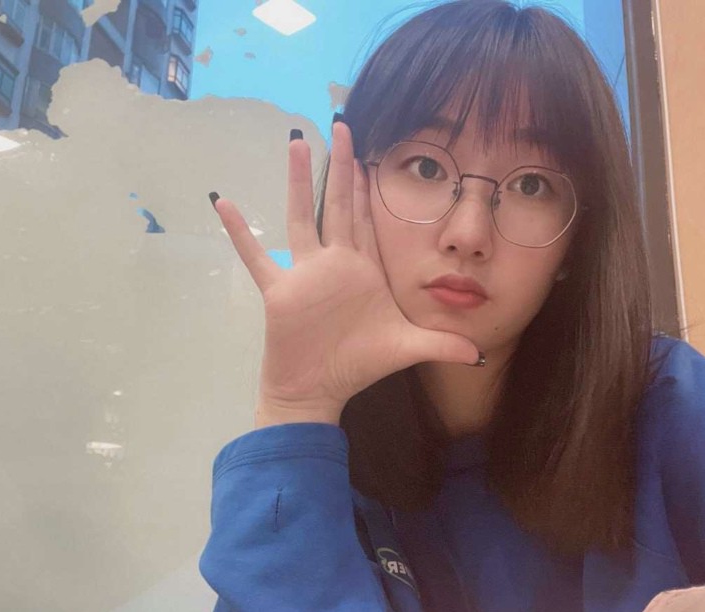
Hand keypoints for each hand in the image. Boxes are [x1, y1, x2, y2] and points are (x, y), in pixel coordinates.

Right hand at [211, 121, 482, 426]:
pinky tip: (224, 203)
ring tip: (297, 142)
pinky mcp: (279, 290)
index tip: (369, 153)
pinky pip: (256, 255)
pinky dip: (240, 232)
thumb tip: (480, 351)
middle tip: (342, 127)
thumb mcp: (407, 348)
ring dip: (299, 181)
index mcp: (363, 269)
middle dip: (341, 166)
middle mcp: (334, 262)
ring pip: (301, 216)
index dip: (368, 187)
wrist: (317, 390)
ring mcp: (304, 273)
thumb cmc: (358, 365)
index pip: (367, 218)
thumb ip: (442, 344)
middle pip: (339, 204)